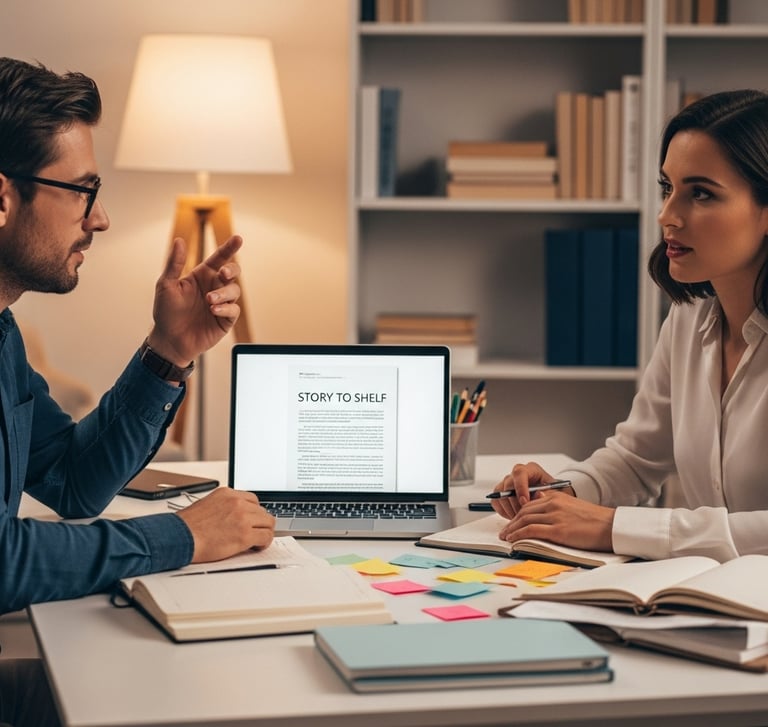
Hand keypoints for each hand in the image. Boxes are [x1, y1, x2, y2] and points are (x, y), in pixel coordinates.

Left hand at [147, 235, 243, 365]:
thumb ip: (174, 263)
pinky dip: (226, 308)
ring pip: (234, 291)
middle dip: (232, 270)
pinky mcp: (225, 319)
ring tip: (209, 300)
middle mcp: (214, 287)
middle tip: (223, 274)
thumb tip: (179, 241)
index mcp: (202, 276)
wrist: (169, 340)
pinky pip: (234, 310)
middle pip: (233, 272)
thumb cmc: (166, 312)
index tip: (238, 238)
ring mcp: (221, 303)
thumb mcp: (166, 285)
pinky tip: (214, 310)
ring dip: (224, 293)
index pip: (219, 258)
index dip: (229, 248)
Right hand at [176, 488, 275, 561]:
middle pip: (262, 511)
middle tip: (253, 533)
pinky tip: (256, 547)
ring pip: (268, 523)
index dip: (253, 513)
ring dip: (263, 532)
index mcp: (227, 493)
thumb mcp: (207, 505)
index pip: (252, 500)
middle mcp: (237, 502)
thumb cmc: (187, 526)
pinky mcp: (245, 534)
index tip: (251, 521)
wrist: (179, 537)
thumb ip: (224, 506)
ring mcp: (242, 517)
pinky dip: (264, 543)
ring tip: (255, 541)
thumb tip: (234, 516)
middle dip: (258, 523)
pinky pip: (266, 536)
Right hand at [490, 461, 572, 518]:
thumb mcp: (556, 494)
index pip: (520, 473)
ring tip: (520, 519)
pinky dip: (503, 511)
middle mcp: (518, 475)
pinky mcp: (502, 494)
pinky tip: (514, 517)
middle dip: (515, 503)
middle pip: (508, 485)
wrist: (554, 503)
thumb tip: (537, 496)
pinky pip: (496, 502)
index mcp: (531, 470)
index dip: (520, 487)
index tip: (525, 501)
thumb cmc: (557, 496)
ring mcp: (508, 484)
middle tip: (523, 515)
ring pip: (500, 494)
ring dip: (509, 509)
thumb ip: (546, 494)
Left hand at [498, 491, 614, 552]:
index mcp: (555, 496)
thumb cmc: (594, 519)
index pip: (529, 504)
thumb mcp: (571, 505)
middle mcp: (552, 503)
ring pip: (524, 520)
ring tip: (506, 537)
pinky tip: (514, 540)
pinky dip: (519, 535)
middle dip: (511, 522)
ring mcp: (554, 516)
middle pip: (523, 512)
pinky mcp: (558, 530)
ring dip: (512, 530)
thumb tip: (539, 499)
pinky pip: (531, 531)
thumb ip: (554, 503)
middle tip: (505, 532)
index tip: (511, 522)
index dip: (517, 514)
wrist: (611, 526)